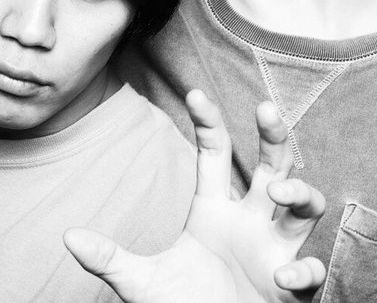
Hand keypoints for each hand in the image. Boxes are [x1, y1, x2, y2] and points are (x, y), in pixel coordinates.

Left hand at [64, 90, 325, 301]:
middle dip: (274, 134)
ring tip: (279, 194)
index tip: (194, 93)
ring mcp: (275, 250)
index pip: (217, 154)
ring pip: (305, 207)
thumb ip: (109, 259)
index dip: (209, 122)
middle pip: (274, 164)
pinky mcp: (292, 287)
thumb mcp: (140, 283)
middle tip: (266, 109)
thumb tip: (67, 237)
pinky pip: (309, 270)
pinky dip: (302, 270)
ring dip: (301, 193)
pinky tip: (282, 276)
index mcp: (214, 211)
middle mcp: (249, 222)